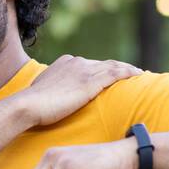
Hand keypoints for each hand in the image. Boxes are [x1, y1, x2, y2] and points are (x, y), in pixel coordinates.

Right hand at [16, 55, 143, 129]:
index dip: (102, 69)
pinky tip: (138, 75)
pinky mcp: (91, 81)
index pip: (89, 65)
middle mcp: (76, 62)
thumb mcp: (42, 92)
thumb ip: (52, 90)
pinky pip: (117, 73)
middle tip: (131, 73)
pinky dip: (128, 72)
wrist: (28, 105)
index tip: (111, 74)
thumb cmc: (32, 105)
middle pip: (103, 63)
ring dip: (128, 69)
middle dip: (117, 68)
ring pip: (113, 66)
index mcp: (65, 62)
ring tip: (140, 74)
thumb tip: (52, 98)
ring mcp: (84, 70)